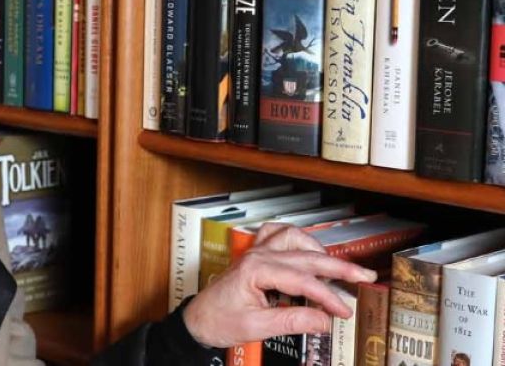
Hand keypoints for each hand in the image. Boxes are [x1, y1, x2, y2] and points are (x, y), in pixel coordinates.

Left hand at [181, 223, 376, 347]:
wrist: (197, 319)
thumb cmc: (220, 322)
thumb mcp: (257, 327)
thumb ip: (293, 322)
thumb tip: (325, 320)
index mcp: (256, 270)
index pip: (303, 280)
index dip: (328, 296)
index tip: (345, 311)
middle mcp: (257, 255)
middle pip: (305, 256)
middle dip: (338, 266)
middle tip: (365, 277)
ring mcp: (255, 252)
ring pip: (294, 238)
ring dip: (317, 249)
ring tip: (337, 268)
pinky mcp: (254, 254)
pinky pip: (277, 235)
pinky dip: (297, 239)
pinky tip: (309, 251)